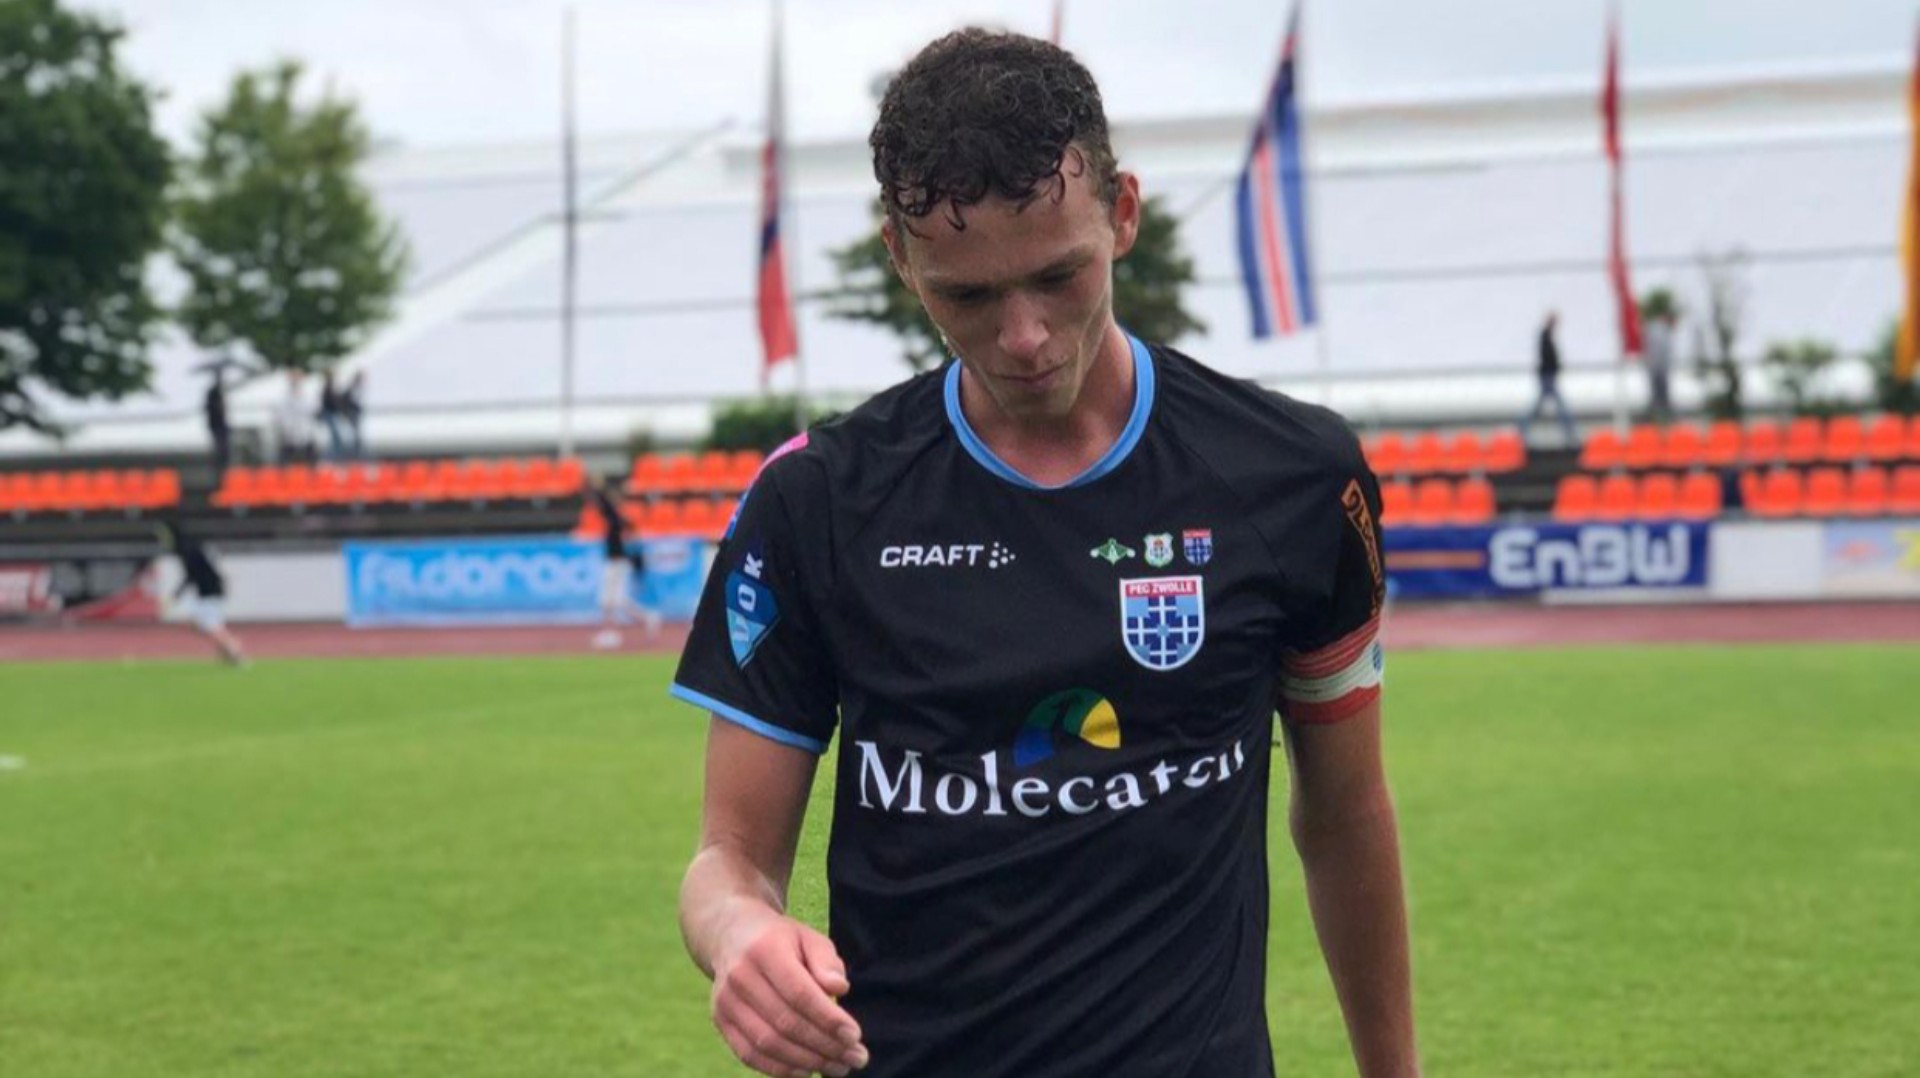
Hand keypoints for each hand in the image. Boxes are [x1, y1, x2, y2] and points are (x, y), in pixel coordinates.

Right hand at [711, 909, 867, 1076]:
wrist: (733, 937)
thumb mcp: (809, 938)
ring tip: (838, 1068)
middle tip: (856, 1058)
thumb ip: (826, 961)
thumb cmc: (782, 941)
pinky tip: (807, 1070)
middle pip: (786, 1022)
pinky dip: (780, 1069)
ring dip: (808, 1061)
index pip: (799, 993)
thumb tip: (839, 989)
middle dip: (825, 1046)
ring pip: (768, 1043)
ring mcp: (725, 1002)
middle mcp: (740, 977)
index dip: (828, 1018)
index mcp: (765, 950)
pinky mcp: (721, 1021)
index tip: (855, 1036)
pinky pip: (750, 1054)